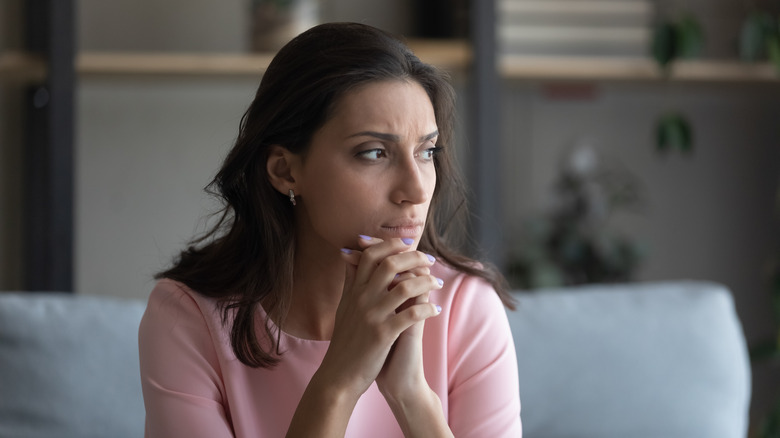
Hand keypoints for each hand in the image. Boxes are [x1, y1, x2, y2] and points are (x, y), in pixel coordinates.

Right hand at [317, 236, 441, 400]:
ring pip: (405, 287)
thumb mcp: (344, 307)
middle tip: (430, 259)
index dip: (391, 245)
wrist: (339, 375)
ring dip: (426, 281)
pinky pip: (412, 315)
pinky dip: (428, 308)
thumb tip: (348, 255)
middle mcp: (362, 299)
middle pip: (390, 264)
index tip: (409, 245)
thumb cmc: (345, 342)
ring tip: (437, 282)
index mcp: (354, 291)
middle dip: (414, 257)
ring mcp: (373, 316)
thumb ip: (350, 281)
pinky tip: (436, 309)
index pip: (371, 255)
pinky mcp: (383, 334)